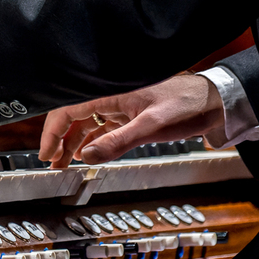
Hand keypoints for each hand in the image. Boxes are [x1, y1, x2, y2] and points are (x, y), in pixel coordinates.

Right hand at [39, 74, 225, 167]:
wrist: (213, 102)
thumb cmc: (186, 105)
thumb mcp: (151, 126)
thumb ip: (117, 142)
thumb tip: (86, 157)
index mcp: (109, 94)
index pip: (67, 110)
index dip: (52, 132)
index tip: (45, 153)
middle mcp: (110, 99)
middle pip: (73, 118)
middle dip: (59, 141)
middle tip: (51, 163)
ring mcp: (119, 108)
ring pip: (86, 125)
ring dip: (73, 144)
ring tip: (62, 163)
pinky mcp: (129, 116)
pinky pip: (102, 129)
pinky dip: (91, 142)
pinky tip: (86, 155)